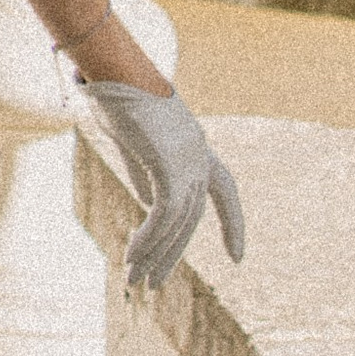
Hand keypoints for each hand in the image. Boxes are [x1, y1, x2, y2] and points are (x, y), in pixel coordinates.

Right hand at [79, 83, 244, 296]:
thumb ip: (150, 173)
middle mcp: (200, 156)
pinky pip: (163, 216)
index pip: (225, 190)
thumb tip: (154, 212)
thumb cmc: (120, 95)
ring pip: (177, 223)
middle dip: (171, 255)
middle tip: (153, 285)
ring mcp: (188, 161)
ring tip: (134, 280)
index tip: (239, 257)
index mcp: (197, 148)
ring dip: (153, 254)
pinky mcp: (169, 166)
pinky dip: (148, 239)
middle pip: (191, 219)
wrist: (115, 70)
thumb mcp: (138, 142)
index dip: (234, 223)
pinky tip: (132, 255)